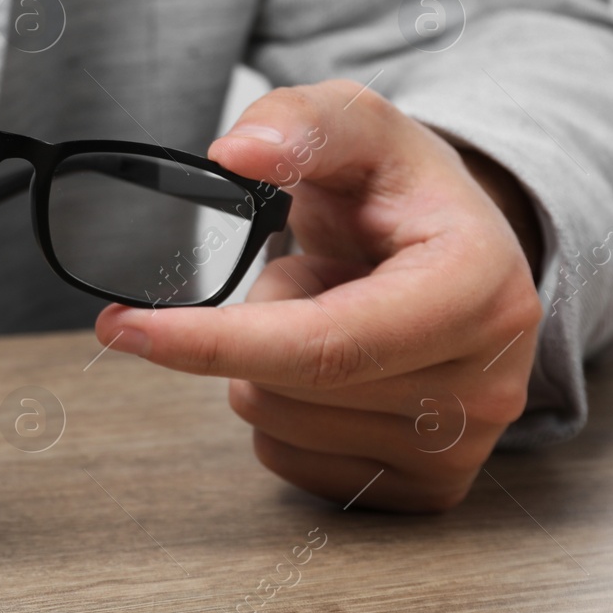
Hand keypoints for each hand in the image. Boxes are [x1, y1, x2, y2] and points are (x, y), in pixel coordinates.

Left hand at [95, 81, 543, 511]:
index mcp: (478, 294)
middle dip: (252, 324)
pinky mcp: (423, 489)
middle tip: (308, 274)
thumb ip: (301, 123)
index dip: (215, 340)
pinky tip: (335, 364)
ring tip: (331, 312)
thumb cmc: (401, 191)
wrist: (451, 252)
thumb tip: (237, 152)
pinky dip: (282, 407)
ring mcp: (457, 449)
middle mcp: (485, 385)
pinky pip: (286, 460)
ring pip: (275, 424)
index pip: (323, 345)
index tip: (127, 328)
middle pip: (285, 388)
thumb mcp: (358, 126)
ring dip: (267, 364)